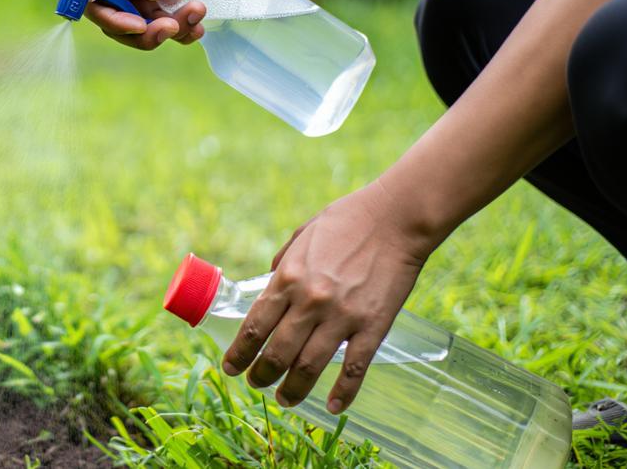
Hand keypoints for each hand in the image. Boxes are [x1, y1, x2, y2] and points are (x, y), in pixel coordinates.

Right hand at [84, 0, 227, 49]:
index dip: (110, 18)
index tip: (137, 24)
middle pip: (117, 20)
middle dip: (144, 32)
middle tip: (171, 28)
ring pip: (144, 26)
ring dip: (169, 30)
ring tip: (196, 14)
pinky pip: (165, 22)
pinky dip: (182, 30)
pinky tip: (197, 26)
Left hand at [221, 180, 438, 414]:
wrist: (395, 218)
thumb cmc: (347, 220)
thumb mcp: (302, 236)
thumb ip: (282, 263)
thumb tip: (269, 283)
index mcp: (288, 278)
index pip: (254, 327)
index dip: (238, 354)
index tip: (231, 368)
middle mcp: (310, 301)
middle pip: (277, 354)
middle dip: (260, 375)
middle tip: (256, 384)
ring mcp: (342, 316)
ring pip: (309, 367)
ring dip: (293, 389)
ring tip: (285, 399)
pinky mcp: (373, 326)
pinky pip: (354, 369)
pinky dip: (343, 393)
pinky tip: (334, 408)